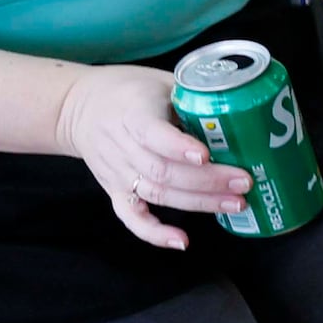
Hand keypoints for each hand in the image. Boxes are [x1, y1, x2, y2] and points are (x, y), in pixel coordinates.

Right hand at [54, 62, 244, 248]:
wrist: (79, 107)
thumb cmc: (129, 90)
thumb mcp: (159, 81)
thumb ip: (191, 97)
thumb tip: (241, 112)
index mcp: (132, 113)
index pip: (153, 134)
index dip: (179, 147)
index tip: (207, 154)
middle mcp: (122, 146)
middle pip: (163, 170)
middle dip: (207, 180)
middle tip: (244, 182)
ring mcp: (117, 172)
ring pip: (157, 193)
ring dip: (198, 203)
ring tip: (235, 204)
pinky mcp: (114, 191)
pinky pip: (131, 217)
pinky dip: (154, 233)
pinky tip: (182, 241)